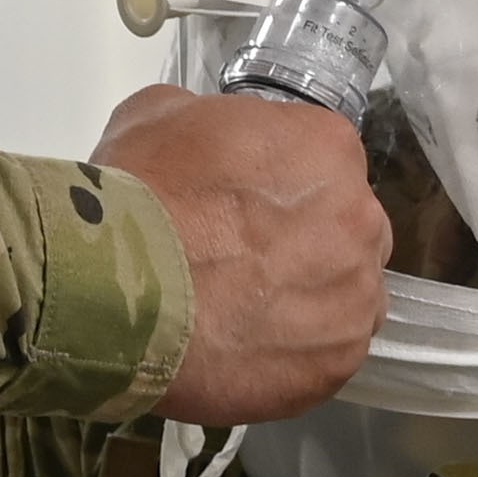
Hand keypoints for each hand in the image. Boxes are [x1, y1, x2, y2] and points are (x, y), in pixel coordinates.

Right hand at [93, 87, 385, 425]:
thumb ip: (207, 121)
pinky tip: (246, 353)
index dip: (281, 187)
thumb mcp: (157, 116)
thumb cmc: (138, 193)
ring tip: (244, 316)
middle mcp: (360, 217)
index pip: (324, 164)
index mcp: (328, 147)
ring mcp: (357, 294)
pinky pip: (327, 356)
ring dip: (307, 303)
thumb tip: (207, 148)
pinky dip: (294, 357)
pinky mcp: (339, 360)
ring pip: (345, 297)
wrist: (117, 287)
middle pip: (348, 231)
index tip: (243, 209)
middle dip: (309, 244)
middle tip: (245, 263)